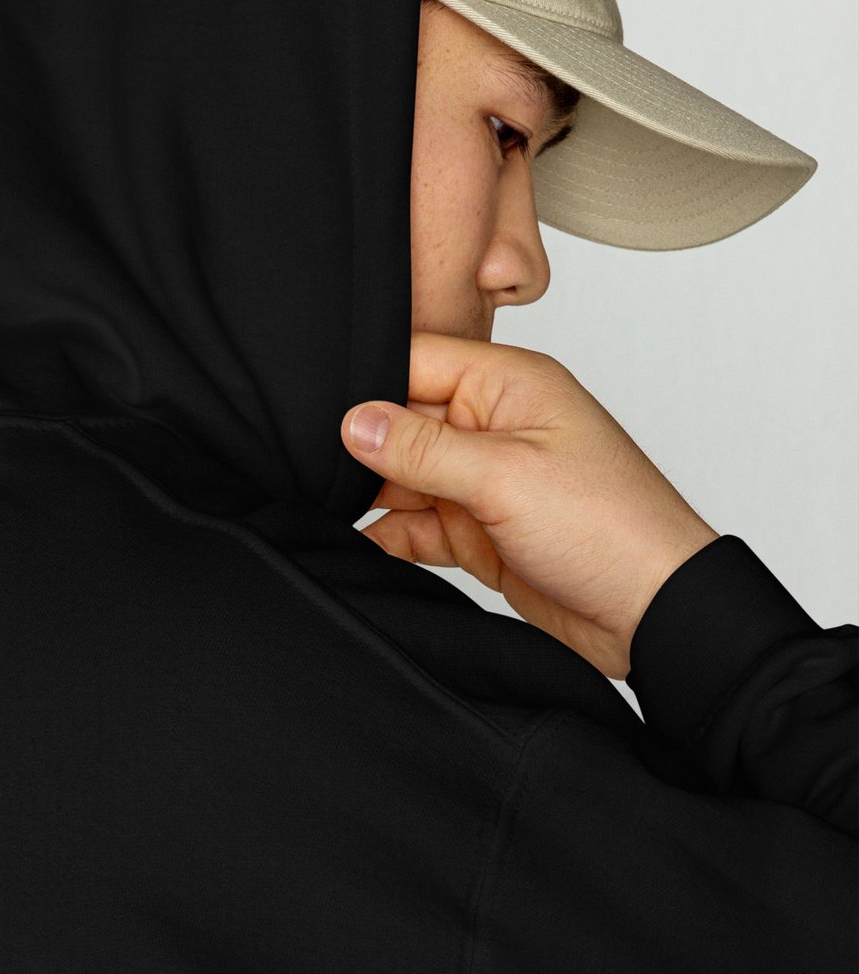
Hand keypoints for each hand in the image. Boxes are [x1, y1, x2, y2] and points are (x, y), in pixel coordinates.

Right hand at [340, 331, 720, 679]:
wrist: (650, 613)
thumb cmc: (612, 528)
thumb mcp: (504, 476)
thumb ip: (421, 448)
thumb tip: (355, 422)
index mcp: (508, 386)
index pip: (416, 359)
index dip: (367, 385)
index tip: (322, 419)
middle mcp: (492, 425)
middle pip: (400, 420)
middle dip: (363, 448)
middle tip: (324, 475)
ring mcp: (483, 480)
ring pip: (400, 476)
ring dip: (370, 495)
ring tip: (335, 511)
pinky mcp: (476, 530)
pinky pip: (413, 524)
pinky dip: (388, 535)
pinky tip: (364, 544)